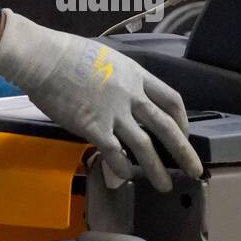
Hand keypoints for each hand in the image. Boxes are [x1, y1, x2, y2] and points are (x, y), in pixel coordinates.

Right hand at [0, 11, 203, 191]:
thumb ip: (118, 78)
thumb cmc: (67, 53)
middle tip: (195, 170)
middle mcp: (131, 95)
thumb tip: (119, 92)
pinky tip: (125, 178)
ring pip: (145, 146)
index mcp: (136, 75)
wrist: (44, 59)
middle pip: (167, 126)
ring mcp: (114, 113)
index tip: (184, 132)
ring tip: (165, 186)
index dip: (182, 119)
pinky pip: (114, 153)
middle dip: (184, 151)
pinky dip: (122, 168)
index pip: (171, 99)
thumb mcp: (106, 58)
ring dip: (157, 169)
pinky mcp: (94, 127)